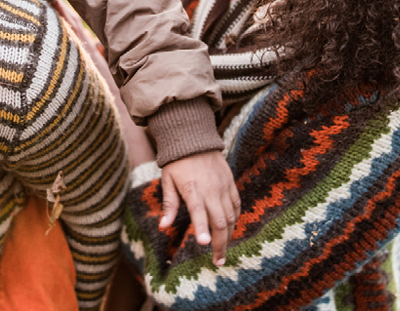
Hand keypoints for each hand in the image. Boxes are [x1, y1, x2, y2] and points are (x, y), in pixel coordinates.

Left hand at [160, 150, 239, 265]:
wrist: (194, 138)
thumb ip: (169, 205)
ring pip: (231, 216)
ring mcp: (223, 187)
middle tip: (217, 261)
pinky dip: (235, 220)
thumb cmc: (177, 162)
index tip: (205, 245)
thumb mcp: (168, 181)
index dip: (203, 229)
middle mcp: (211, 189)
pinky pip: (236, 206)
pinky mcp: (230, 183)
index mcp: (192, 189)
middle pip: (220, 221)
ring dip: (228, 236)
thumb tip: (163, 227)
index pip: (199, 213)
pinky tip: (230, 230)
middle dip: (220, 243)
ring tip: (223, 251)